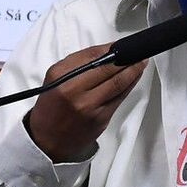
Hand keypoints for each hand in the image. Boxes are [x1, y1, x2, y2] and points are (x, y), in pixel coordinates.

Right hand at [23, 45, 151, 162]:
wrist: (47, 140)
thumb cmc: (51, 107)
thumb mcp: (54, 78)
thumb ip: (77, 64)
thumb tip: (104, 52)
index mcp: (61, 77)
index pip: (92, 56)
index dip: (111, 49)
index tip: (120, 45)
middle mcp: (75, 91)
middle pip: (109, 69)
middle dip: (126, 59)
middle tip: (137, 53)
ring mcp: (90, 106)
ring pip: (118, 83)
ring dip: (133, 71)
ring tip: (140, 63)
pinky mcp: (101, 118)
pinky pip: (120, 98)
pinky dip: (129, 86)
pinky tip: (134, 79)